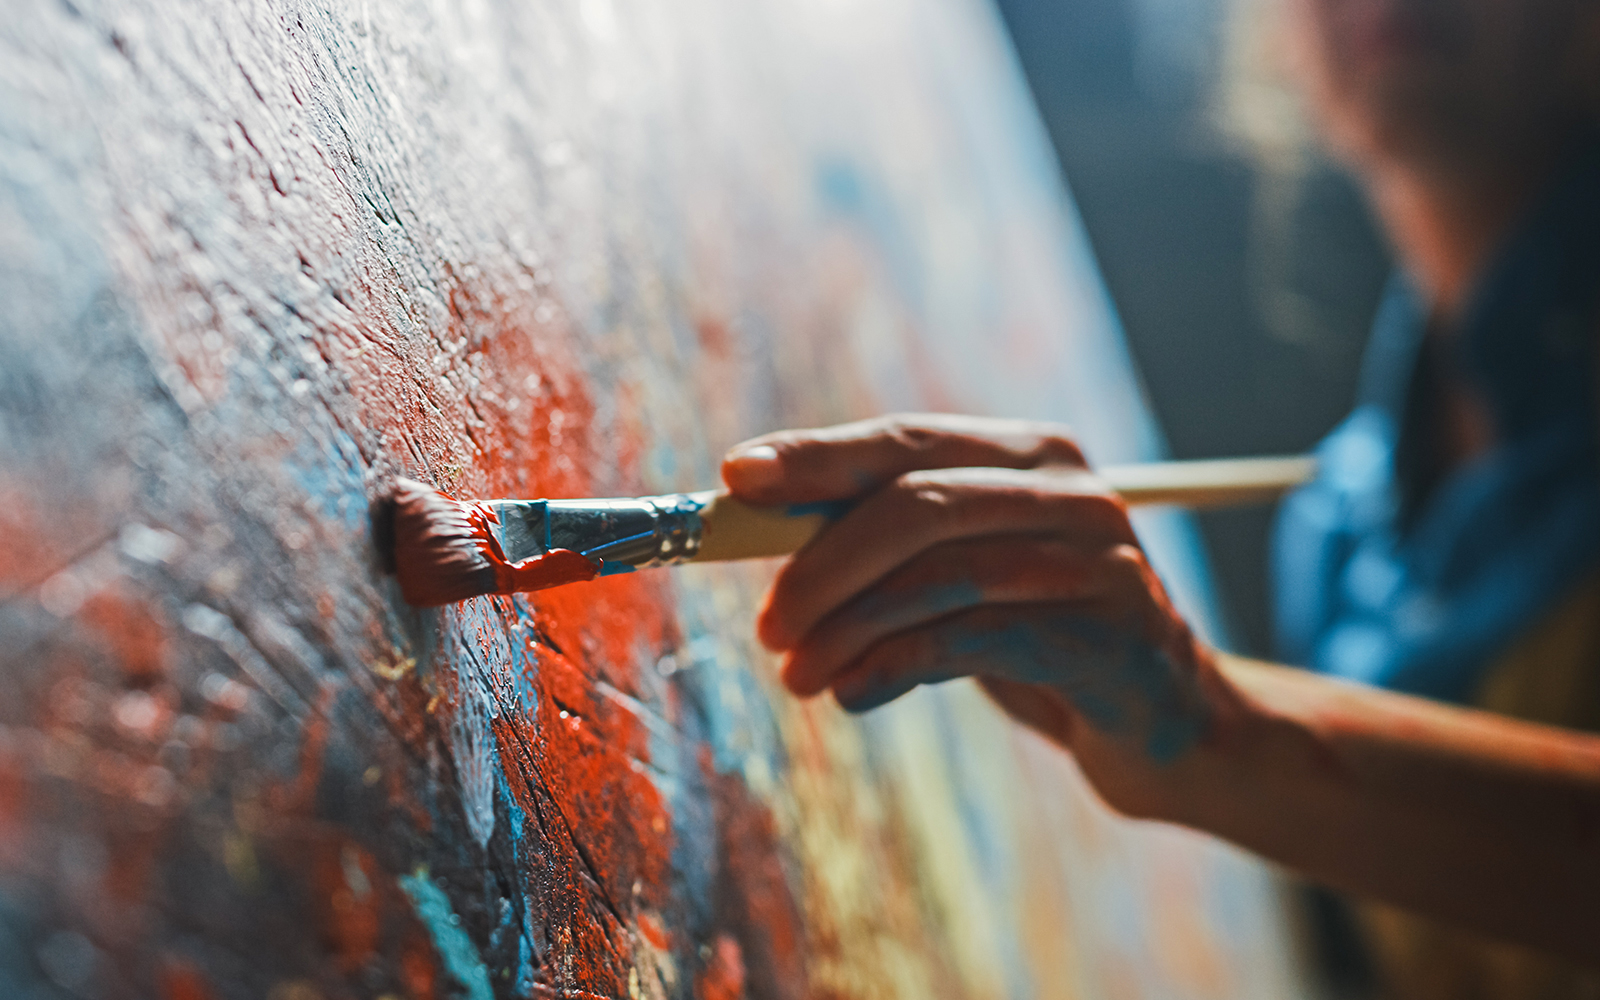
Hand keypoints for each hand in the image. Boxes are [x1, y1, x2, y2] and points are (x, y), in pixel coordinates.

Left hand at [722, 414, 1241, 817]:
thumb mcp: (962, 577)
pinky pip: (973, 638)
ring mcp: (1098, 557)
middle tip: (768, 625)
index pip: (906, 439)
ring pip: (938, 575)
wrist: (1165, 722)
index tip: (735, 478)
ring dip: (848, 628)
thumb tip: (754, 524)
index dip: (816, 457)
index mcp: (1029, 454)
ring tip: (799, 674)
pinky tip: (853, 692)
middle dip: (821, 563)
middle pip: (916, 502)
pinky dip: (894, 666)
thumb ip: (885, 546)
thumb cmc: (1038, 637)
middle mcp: (1070, 489)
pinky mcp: (1110, 633)